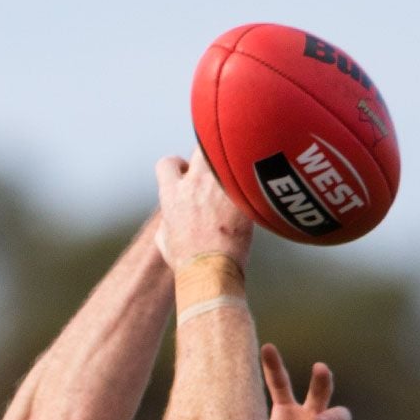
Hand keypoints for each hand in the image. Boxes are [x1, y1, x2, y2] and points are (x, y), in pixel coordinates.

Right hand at [155, 154, 252, 268]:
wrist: (209, 271)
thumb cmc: (186, 263)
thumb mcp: (165, 242)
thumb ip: (167, 222)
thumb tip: (169, 222)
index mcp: (171, 194)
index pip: (167, 163)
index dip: (176, 166)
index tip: (185, 174)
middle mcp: (193, 184)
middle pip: (201, 148)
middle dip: (208, 152)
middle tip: (218, 165)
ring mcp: (218, 187)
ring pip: (227, 157)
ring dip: (232, 163)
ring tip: (239, 174)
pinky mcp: (241, 195)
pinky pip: (248, 176)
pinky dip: (251, 182)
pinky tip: (255, 191)